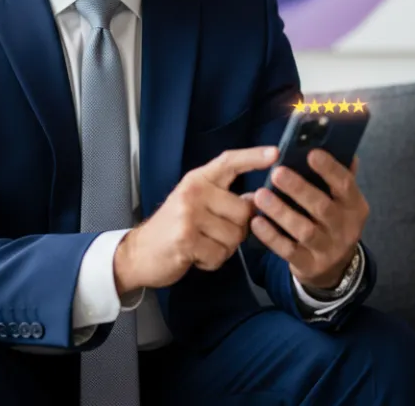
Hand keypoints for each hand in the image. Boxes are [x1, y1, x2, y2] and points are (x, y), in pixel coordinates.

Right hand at [114, 146, 277, 293]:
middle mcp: (194, 192)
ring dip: (224, 248)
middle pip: (244, 211)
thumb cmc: (174, 228)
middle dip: (238, 230)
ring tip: (202, 244)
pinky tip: (195, 256)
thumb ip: (225, 199)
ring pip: (235, 236)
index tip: (275, 153)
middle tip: (215, 234)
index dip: (253, 157)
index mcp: (198, 179)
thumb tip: (257, 200)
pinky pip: (220, 255)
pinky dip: (212, 262)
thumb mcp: (196, 203)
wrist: (139, 252)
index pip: (229, 162)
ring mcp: (188, 215)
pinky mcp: (186, 239)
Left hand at [250, 151, 368, 289]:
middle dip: (299, 189)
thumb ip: (339, 175)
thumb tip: (336, 142)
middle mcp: (345, 228)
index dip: (329, 169)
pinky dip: (271, 236)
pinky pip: (288, 250)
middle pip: (322, 207)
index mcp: (355, 206)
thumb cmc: (333, 221)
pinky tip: (256, 222)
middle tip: (277, 172)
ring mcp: (328, 249)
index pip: (346, 185)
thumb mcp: (342, 201)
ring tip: (260, 195)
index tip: (311, 153)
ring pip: (304, 230)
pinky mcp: (309, 265)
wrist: (335, 268)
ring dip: (281, 212)